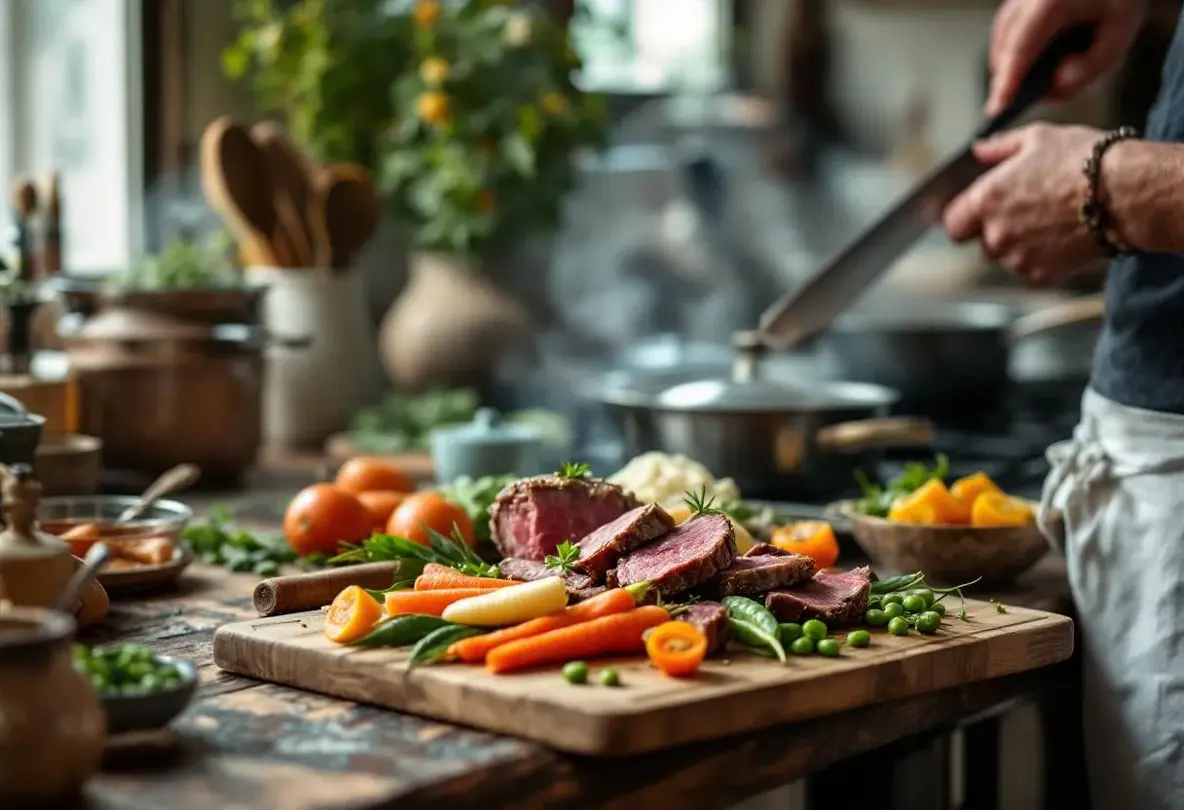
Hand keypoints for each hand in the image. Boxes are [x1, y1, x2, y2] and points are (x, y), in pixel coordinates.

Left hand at [943, 124, 1103, 284]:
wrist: (1125, 193)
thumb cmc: (1083, 162)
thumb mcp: (1038, 138)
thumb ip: (999, 147)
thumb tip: (978, 150)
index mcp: (986, 201)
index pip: (952, 223)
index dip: (962, 219)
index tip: (974, 215)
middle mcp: (996, 234)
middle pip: (981, 243)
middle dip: (995, 232)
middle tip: (1024, 214)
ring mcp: (1018, 258)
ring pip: (1006, 259)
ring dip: (1019, 247)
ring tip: (1049, 223)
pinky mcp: (1041, 274)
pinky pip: (1032, 270)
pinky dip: (1043, 259)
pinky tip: (1062, 238)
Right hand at [987, 0, 1144, 114]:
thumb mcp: (1120, 32)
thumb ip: (1092, 65)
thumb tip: (1056, 88)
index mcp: (1052, 2)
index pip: (1022, 47)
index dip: (1008, 80)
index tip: (998, 108)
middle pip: (1006, 44)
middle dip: (1008, 76)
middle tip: (1011, 104)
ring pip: (1002, 36)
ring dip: (1008, 62)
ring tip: (1019, 85)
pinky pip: (1007, 26)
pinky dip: (1012, 47)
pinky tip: (1027, 62)